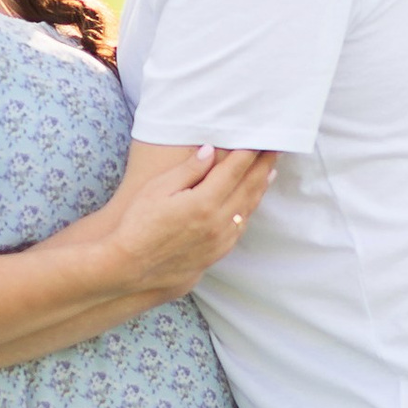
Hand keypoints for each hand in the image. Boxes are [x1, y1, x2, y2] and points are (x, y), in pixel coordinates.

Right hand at [103, 145, 273, 297]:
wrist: (131, 267)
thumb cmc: (138, 224)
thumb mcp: (158, 189)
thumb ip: (188, 170)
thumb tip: (210, 151)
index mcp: (204, 202)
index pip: (234, 170)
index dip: (249, 153)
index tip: (261, 140)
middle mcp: (218, 222)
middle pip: (248, 188)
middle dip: (263, 166)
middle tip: (275, 150)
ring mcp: (220, 240)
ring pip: (248, 208)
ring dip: (261, 187)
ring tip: (270, 171)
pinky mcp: (217, 252)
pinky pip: (240, 226)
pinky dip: (249, 209)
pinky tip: (249, 202)